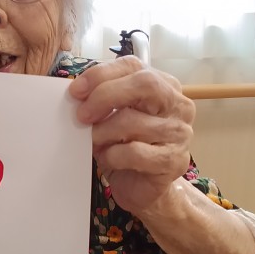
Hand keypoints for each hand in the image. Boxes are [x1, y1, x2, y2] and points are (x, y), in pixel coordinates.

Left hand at [69, 57, 194, 216]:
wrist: (141, 188)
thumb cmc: (125, 147)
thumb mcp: (111, 117)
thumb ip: (102, 100)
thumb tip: (77, 93)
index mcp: (163, 86)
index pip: (133, 65)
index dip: (101, 74)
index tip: (75, 91)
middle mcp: (177, 105)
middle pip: (145, 84)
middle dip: (105, 96)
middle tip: (81, 115)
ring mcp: (179, 133)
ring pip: (133, 121)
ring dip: (103, 132)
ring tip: (93, 142)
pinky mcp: (173, 160)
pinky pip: (134, 152)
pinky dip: (112, 155)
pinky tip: (108, 158)